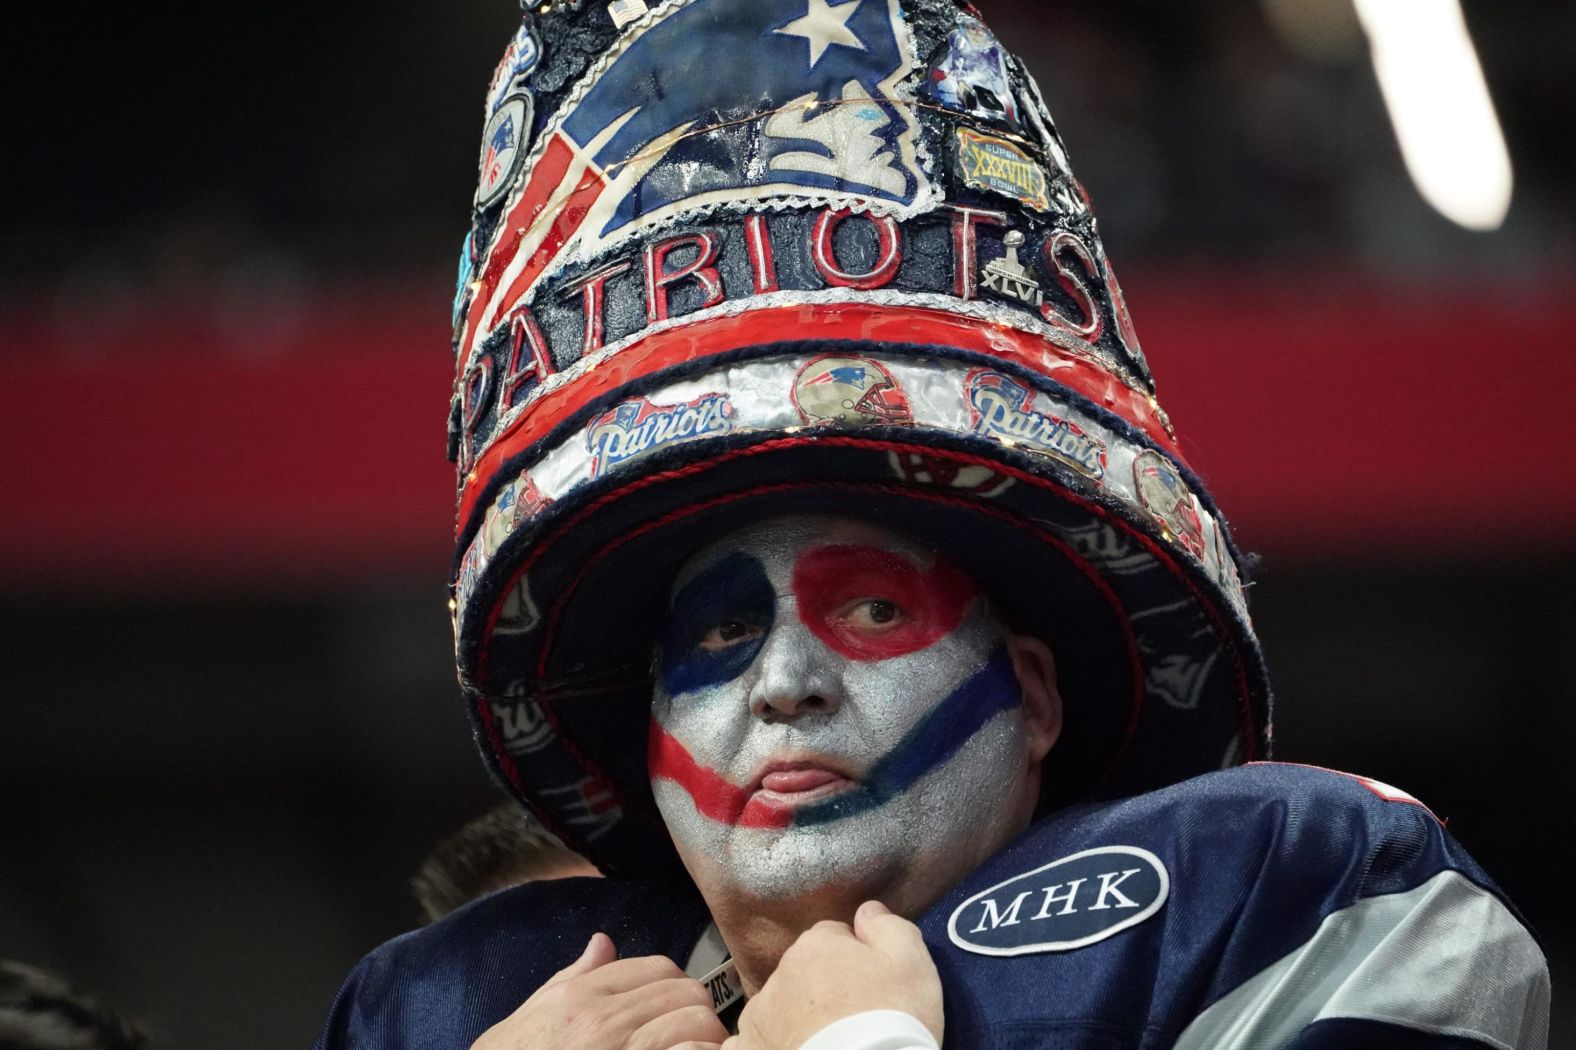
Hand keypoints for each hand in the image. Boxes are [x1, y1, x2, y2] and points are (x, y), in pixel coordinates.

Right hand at [472, 932, 728, 1049]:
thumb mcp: (527, 1022)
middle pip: (688, 992)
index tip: (672, 1012)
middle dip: (696, 1014)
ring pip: (700, 1024)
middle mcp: (604, 1022)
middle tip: (692, 1038)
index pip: (658, 968)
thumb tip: (602, 942)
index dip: (673, 989)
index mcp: (579, 999)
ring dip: (707, 1041)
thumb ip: (569, 980)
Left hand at [711, 900, 942, 1049]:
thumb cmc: (890, 1017)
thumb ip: (888, 926)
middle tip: (856, 1016)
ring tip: (832, 1039)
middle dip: (825, 987)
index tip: (873, 985)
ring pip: (781, 1005)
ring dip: (799, 1016)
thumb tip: (868, 912)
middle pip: (805, 971)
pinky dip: (772, 1043)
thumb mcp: (911, 961)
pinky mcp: (750, 1048)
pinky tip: (798, 1047)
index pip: (834, 937)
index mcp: (816, 944)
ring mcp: (760, 1015)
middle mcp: (780, 973)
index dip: (857, 960)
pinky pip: (756, 1040)